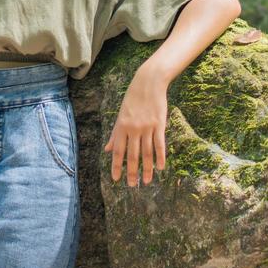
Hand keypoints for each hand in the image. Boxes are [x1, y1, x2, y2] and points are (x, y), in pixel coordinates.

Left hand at [103, 62, 167, 185]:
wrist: (149, 82)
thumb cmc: (133, 98)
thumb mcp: (120, 115)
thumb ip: (115, 134)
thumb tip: (108, 149)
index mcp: (121, 126)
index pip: (118, 151)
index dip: (116, 166)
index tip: (116, 179)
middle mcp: (133, 128)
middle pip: (132, 154)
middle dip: (131, 172)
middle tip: (132, 185)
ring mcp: (147, 127)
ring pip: (146, 153)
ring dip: (147, 169)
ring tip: (147, 181)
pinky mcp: (159, 124)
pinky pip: (159, 144)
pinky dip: (160, 157)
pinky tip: (160, 168)